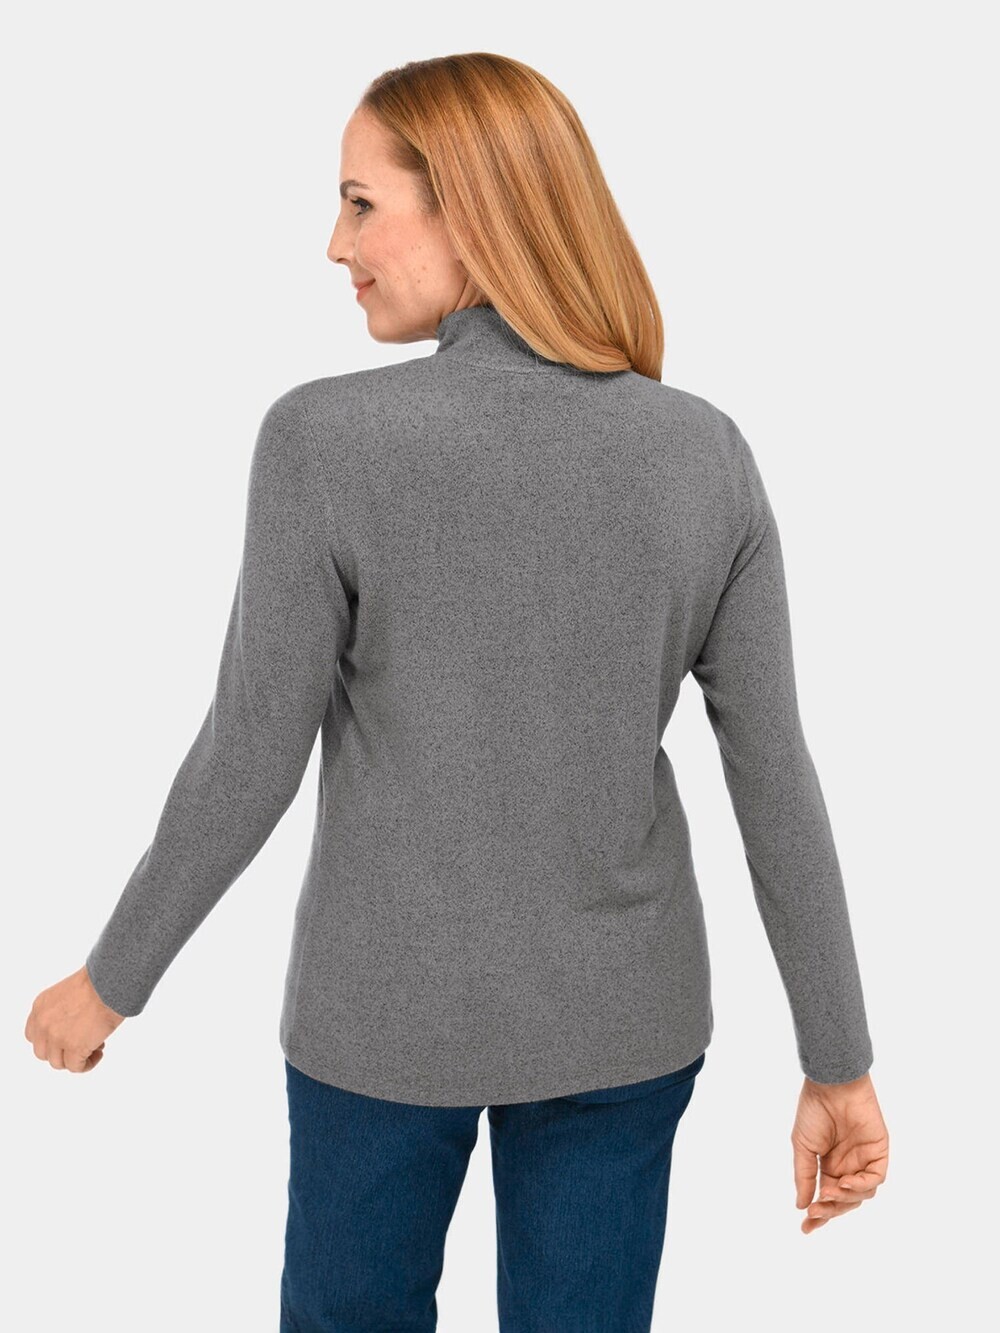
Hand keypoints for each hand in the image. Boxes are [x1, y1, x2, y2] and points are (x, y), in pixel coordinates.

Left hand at [25, 965, 125, 1072]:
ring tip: (95, 1047)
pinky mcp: (74, 1048)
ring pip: (58, 1063)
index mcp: (40, 1007)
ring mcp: (56, 1037)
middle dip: (61, 1051)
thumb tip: (71, 1029)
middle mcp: (43, 1024)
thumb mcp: (67, 993)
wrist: (110, 982)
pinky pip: (76, 1068)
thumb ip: (60, 1012)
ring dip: (75, 1059)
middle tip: (81, 1044)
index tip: (66, 1038)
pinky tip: (98, 1054)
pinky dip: (88, 1064)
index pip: (34, 1035)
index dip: (50, 1041)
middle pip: (43, 1052)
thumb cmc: (98, 982)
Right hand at [792, 1071, 887, 1233]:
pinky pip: (875, 1179)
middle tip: (816, 1212)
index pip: (826, 1197)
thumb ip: (804, 1176)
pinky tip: (845, 1183)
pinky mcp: (879, 1153)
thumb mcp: (803, 1146)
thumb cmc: (814, 1110)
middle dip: (830, 1210)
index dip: (818, 1214)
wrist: (831, 1086)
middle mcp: (848, 1166)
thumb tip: (801, 1206)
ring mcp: (864, 1160)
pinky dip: (861, 1185)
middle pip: (845, 1201)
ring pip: (862, 1194)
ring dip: (845, 1198)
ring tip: (829, 1191)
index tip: (805, 1229)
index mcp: (829, 1165)